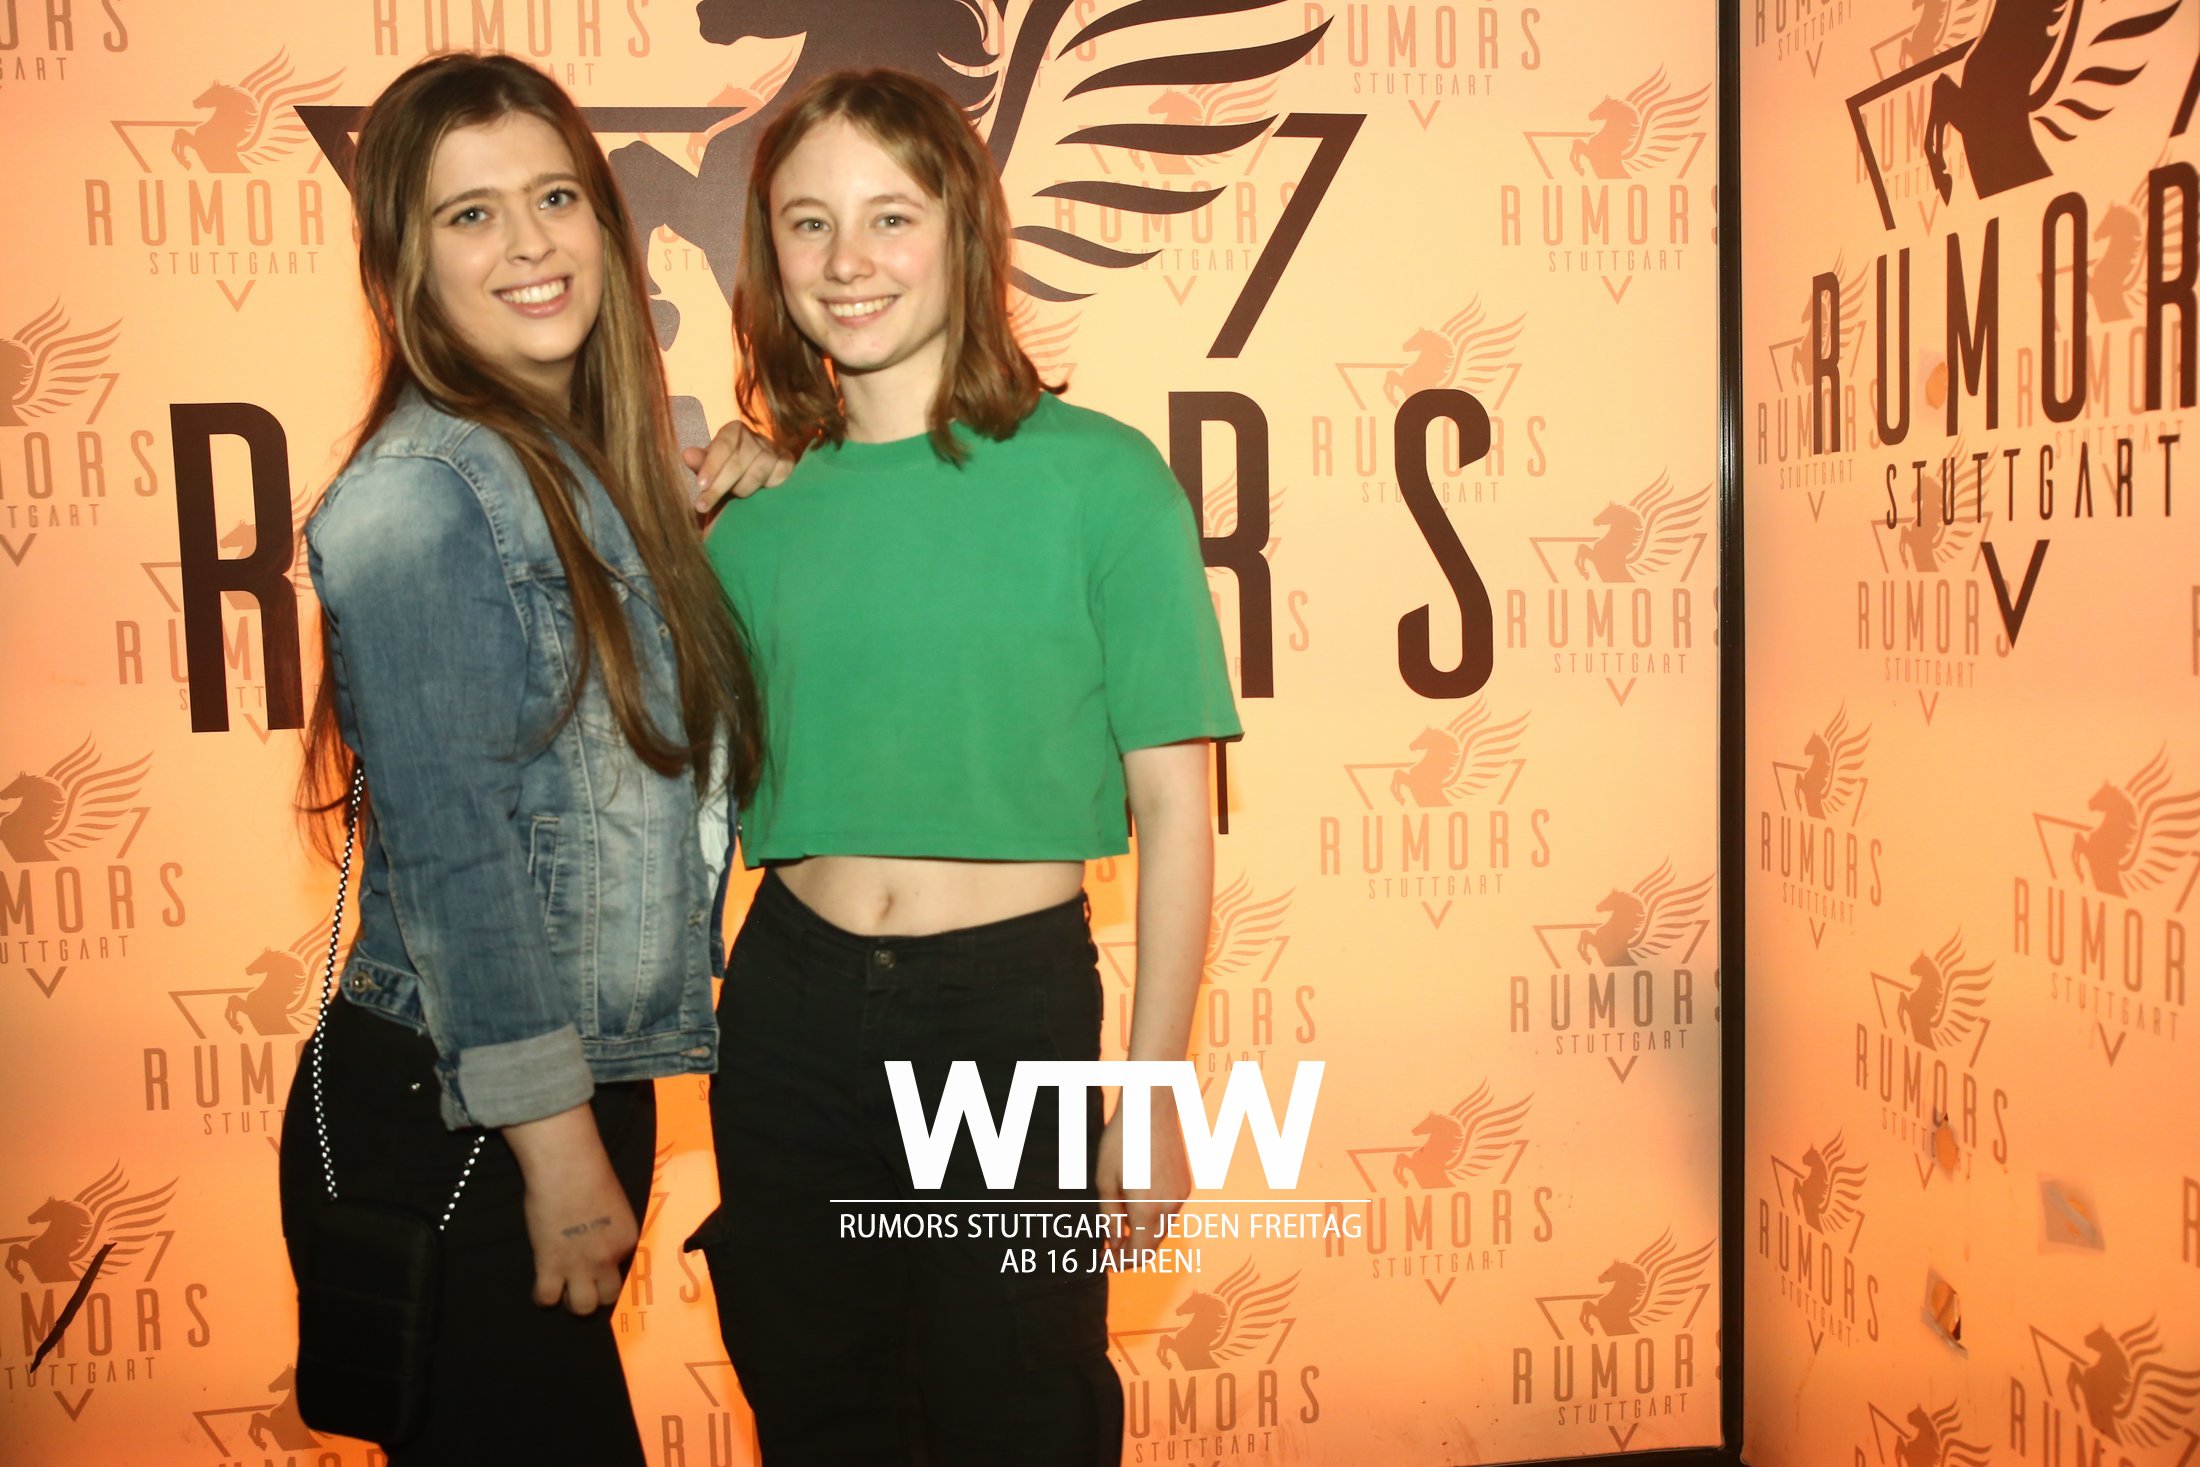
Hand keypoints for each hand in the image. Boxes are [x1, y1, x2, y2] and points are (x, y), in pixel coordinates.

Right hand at [503, 1105, 638, 1314]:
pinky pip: (547, 1298)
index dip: (607, 1267)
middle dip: (595, 1294)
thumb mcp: (615, 1206)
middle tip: (581, 1283)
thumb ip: (610, 1230)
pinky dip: (542, 1297)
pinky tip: (541, 1285)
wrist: (566, 1167)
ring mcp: (580, 1265)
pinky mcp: (551, 1265)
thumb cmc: (590, 1174)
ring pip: (582, 1307)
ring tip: (562, 1288)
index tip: (596, 1262)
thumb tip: (599, 1241)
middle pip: (607, 1297)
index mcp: (627, 1240)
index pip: (623, 1270)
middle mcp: (608, 1258)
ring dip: (572, 1301)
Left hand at [684, 420, 793, 518]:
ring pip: (758, 472)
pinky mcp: (788, 464)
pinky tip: (757, 496)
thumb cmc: (725, 479)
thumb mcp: (708, 472)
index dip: (711, 466)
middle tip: (702, 505)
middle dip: (719, 486)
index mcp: (733, 431)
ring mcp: (775, 450)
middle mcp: (755, 436)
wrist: (751, 490)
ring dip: (742, 490)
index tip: (700, 486)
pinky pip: (778, 478)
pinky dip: (766, 489)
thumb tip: (687, 454)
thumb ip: (700, 464)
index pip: (723, 445)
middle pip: (738, 461)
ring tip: (733, 499)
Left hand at [1097, 1091, 1189, 1259]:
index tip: (1108, 1262)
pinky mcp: (1186, 1184)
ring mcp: (1181, 1196)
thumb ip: (1109, 1217)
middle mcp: (1170, 1208)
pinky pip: (1170, 1210)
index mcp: (1147, 1210)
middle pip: (1152, 1246)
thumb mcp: (1104, 1181)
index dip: (1121, 1264)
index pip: (1138, 1254)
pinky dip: (1154, 1215)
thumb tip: (1112, 1242)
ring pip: (1162, 1228)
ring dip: (1142, 1232)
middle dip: (1132, 1251)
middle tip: (1110, 1247)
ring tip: (1120, 1221)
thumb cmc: (1122, 1140)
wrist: (1151, 1109)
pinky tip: (1137, 1201)